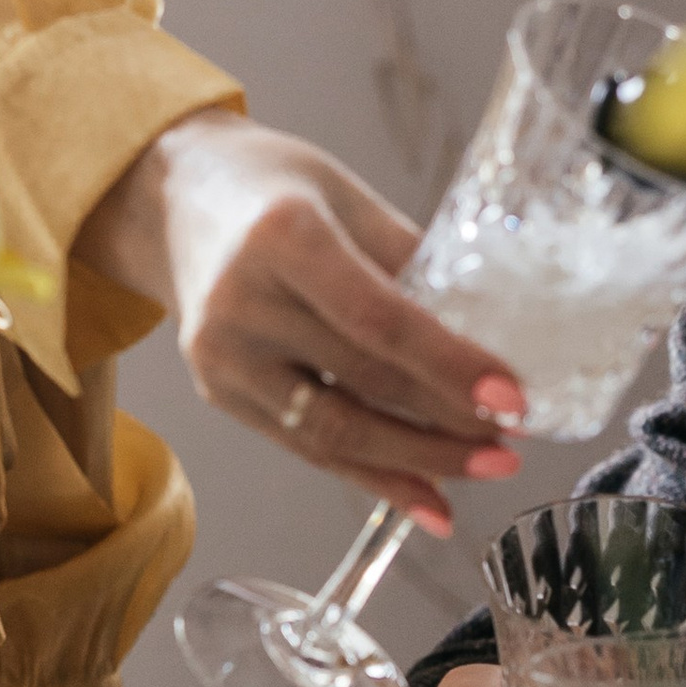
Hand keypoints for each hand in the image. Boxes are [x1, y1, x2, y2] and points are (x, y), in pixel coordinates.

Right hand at [83, 112, 525, 531]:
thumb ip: (414, 261)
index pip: (377, 318)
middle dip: (448, 422)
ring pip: (332, 432)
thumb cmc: (270, 187)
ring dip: (417, 461)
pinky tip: (427, 498)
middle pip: (361, 382)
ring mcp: (222, 355)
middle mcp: (241, 302)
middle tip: (513, 442)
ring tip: (484, 468)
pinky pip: (306, 447)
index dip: (448, 365)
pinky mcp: (219, 392)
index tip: (513, 398)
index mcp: (282, 236)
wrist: (172, 198)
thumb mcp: (349, 197)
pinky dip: (371, 478)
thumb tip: (494, 329)